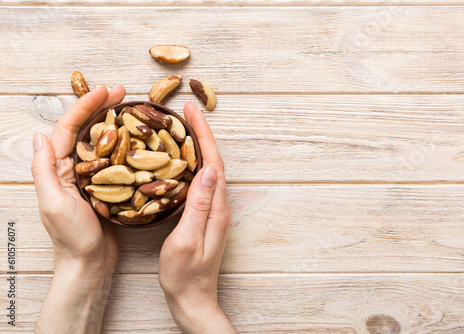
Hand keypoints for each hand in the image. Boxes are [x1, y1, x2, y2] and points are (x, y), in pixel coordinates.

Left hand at [31, 85, 125, 333]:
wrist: (90, 263)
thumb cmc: (71, 238)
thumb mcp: (53, 203)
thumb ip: (44, 170)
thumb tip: (39, 137)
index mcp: (58, 168)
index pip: (70, 128)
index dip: (87, 106)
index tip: (107, 91)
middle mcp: (73, 168)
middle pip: (86, 129)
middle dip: (102, 107)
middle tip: (123, 92)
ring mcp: (91, 176)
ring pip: (103, 141)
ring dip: (115, 122)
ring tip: (132, 109)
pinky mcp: (107, 186)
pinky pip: (116, 159)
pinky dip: (126, 145)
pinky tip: (140, 139)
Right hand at [158, 101, 236, 333]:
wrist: (192, 299)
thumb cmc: (185, 275)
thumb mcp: (188, 239)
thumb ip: (198, 205)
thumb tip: (208, 169)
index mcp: (216, 208)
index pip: (213, 162)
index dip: (204, 135)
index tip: (192, 112)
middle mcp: (218, 205)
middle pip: (212, 161)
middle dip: (201, 133)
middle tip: (186, 112)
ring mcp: (212, 211)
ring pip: (206, 170)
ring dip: (197, 146)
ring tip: (182, 127)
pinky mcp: (203, 216)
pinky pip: (199, 182)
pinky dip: (190, 164)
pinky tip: (178, 161)